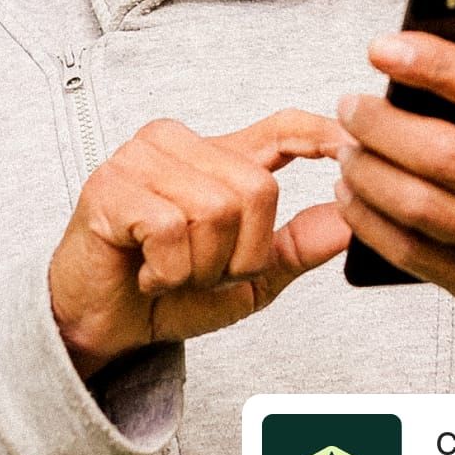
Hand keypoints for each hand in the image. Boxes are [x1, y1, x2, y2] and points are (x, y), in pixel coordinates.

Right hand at [50, 109, 349, 379]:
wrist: (102, 327)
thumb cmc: (169, 293)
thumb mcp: (250, 276)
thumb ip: (297, 245)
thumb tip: (350, 219)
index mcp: (217, 156)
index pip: (281, 127)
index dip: (322, 134)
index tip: (352, 144)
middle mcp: (178, 143)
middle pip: (256, 189)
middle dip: (241, 254)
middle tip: (201, 272)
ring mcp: (140, 158)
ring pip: (216, 209)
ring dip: (202, 266)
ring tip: (171, 272)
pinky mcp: (110, 186)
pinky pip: (171, 228)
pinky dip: (168, 269)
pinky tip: (147, 273)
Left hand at [335, 5, 454, 383]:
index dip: (436, 64)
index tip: (385, 48)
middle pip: (446, 153)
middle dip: (382, 123)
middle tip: (351, 104)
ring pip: (420, 205)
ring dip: (367, 171)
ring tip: (346, 145)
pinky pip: (411, 254)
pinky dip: (369, 221)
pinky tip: (352, 194)